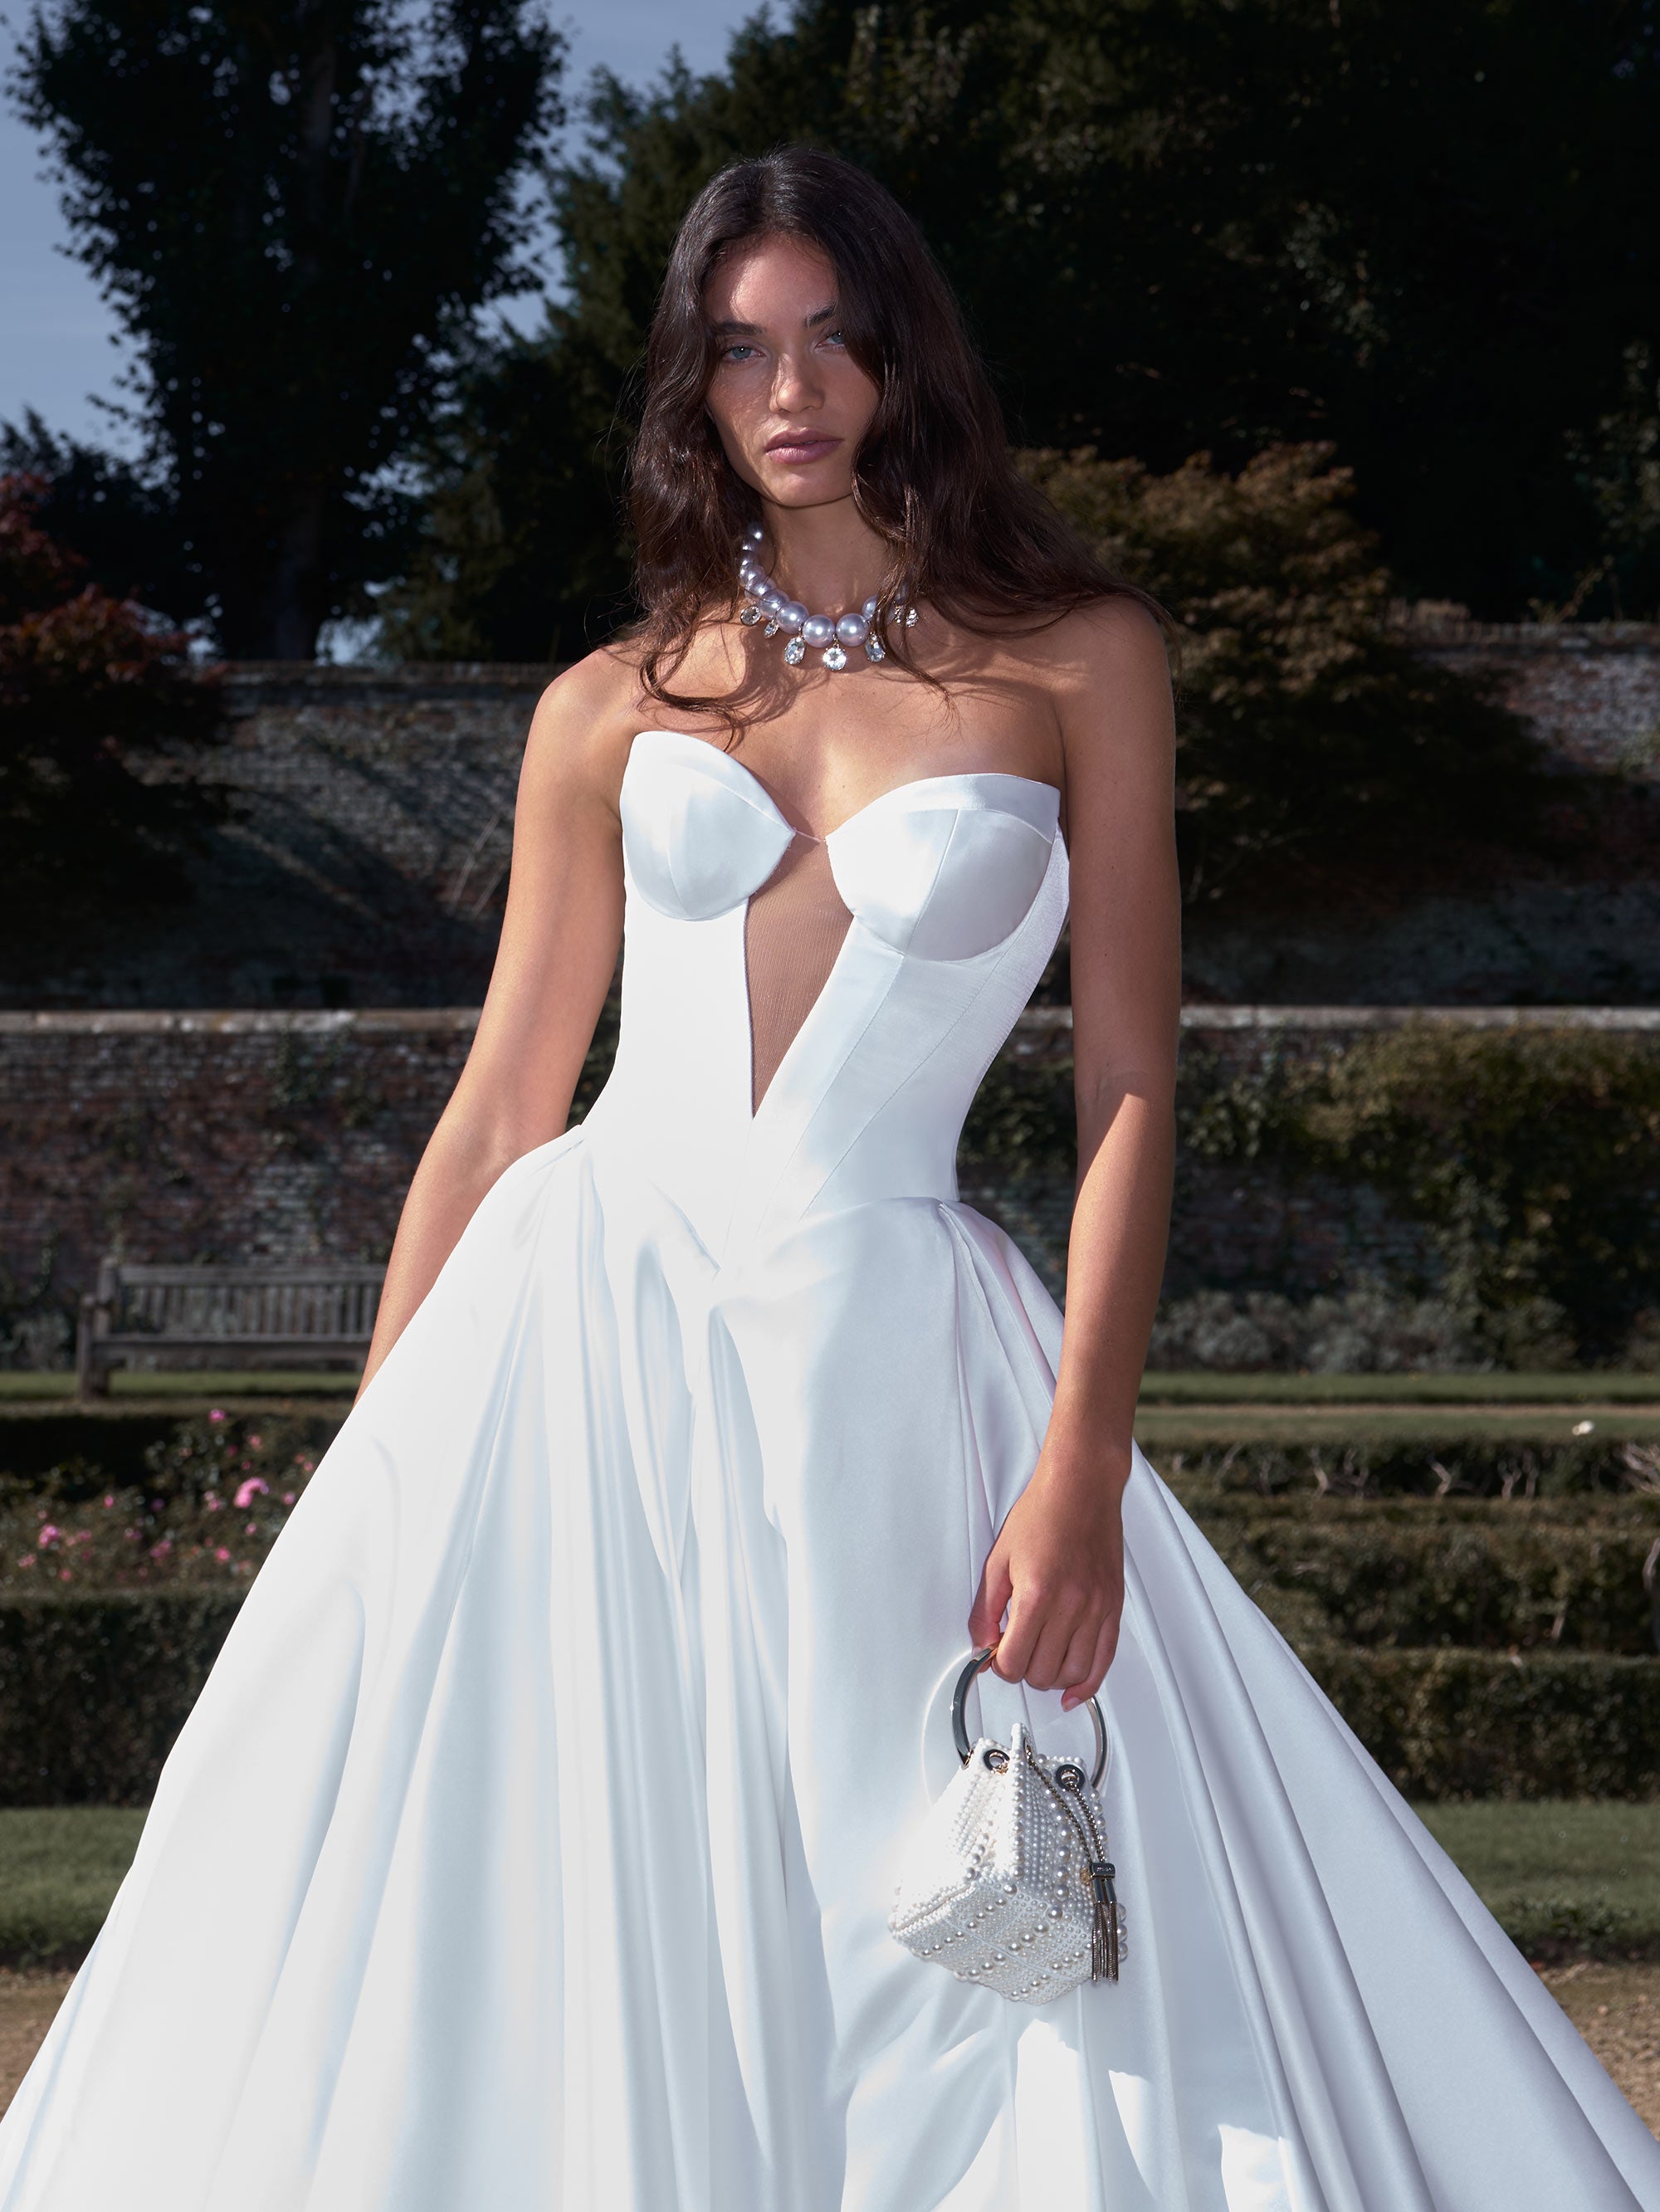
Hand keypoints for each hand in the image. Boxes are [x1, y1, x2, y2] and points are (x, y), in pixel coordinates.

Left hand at [967, 1445, 1126, 1709]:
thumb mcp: (998, 1560)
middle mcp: (1071, 1605)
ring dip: (1052, 1678)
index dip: (998, 1665)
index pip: (1014, 1661)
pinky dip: (1087, 1684)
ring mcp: (1097, 1608)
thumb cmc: (1041, 1515)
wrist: (1081, 1488)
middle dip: (1023, 1670)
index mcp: (1037, 1594)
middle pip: (1043, 1672)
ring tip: (1039, 1661)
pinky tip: (1073, 1691)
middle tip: (1014, 1652)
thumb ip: (986, 1610)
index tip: (995, 1655)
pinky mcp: (1114, 1607)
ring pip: (1073, 1674)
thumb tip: (980, 1647)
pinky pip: (1104, 1661)